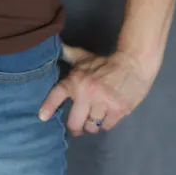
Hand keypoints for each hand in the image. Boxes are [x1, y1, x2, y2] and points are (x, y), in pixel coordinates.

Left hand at [38, 43, 154, 135]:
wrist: (133, 63)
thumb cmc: (105, 63)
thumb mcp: (85, 57)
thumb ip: (69, 55)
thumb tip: (56, 47)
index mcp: (76, 80)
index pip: (58, 93)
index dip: (49, 106)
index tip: (42, 117)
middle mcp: (87, 93)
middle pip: (74, 122)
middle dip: (75, 127)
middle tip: (77, 127)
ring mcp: (102, 103)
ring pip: (91, 127)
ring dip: (92, 125)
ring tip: (95, 118)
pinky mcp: (117, 110)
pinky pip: (106, 126)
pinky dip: (106, 123)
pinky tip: (107, 115)